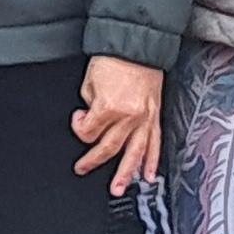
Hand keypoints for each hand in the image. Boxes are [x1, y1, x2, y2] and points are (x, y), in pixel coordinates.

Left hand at [72, 54, 166, 192]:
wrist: (137, 45)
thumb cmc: (114, 58)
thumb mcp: (90, 81)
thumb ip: (89, 104)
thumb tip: (90, 117)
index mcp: (109, 106)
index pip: (88, 131)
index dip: (78, 128)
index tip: (78, 120)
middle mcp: (128, 116)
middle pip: (108, 147)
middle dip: (93, 161)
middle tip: (83, 169)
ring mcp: (144, 118)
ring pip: (134, 153)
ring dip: (126, 173)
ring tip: (119, 188)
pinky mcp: (155, 116)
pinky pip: (155, 143)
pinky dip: (152, 161)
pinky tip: (150, 175)